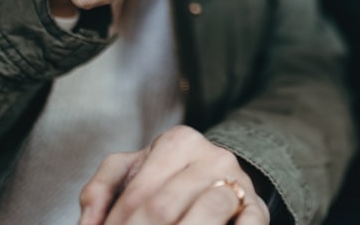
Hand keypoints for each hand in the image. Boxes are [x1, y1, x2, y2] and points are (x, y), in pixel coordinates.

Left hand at [78, 125, 269, 224]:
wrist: (220, 176)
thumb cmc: (167, 177)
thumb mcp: (132, 171)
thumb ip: (101, 189)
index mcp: (178, 142)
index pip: (138, 195)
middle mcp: (212, 156)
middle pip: (165, 208)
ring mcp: (238, 181)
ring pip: (207, 211)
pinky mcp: (258, 208)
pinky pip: (248, 224)